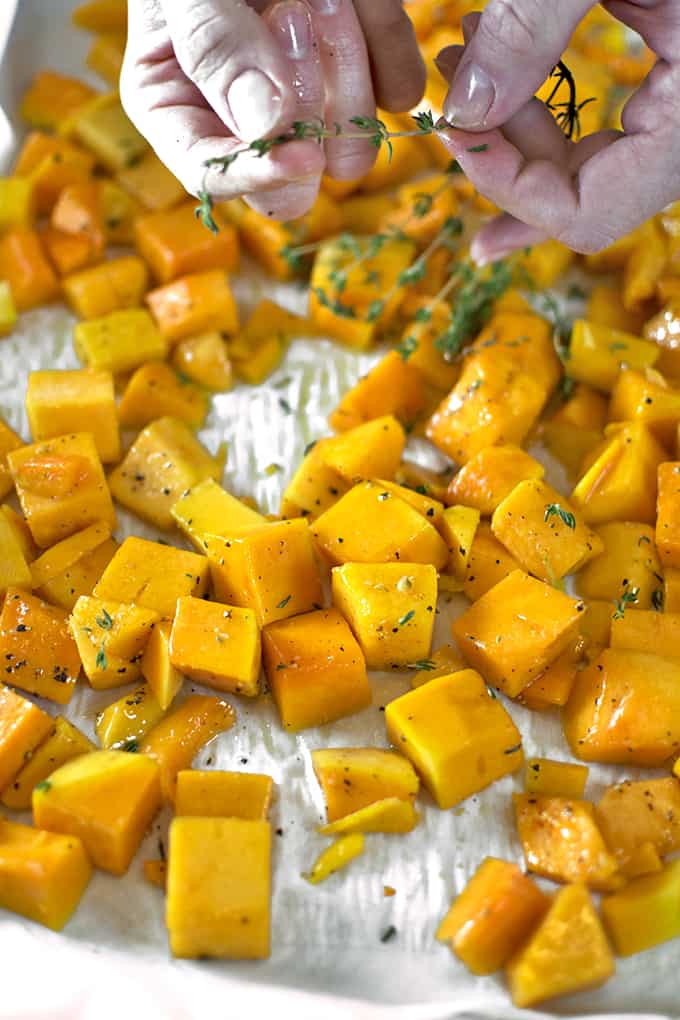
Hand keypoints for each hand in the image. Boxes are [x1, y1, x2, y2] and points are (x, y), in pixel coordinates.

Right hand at [121, 0, 423, 220]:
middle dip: (311, 118)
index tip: (301, 153)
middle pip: (295, 184)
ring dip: (348, 72)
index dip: (259, 174)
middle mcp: (247, 127)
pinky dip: (387, 44)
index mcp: (181, 113)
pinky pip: (396, 93)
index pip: (215, 178)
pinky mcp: (365, 78)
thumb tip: (265, 126)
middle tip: (295, 22)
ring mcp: (311, 110)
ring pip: (351, 154)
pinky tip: (358, 1)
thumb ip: (215, 51)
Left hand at [435, 0, 679, 257]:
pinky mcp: (675, 92)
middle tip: (449, 92)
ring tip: (465, 57)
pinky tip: (504, 92)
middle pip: (583, 198)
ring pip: (590, 169)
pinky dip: (550, 115)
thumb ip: (533, 26)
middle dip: (504, 154)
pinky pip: (608, 139)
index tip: (454, 130)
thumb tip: (466, 113)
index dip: (510, 188)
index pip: (588, 211)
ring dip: (517, 128)